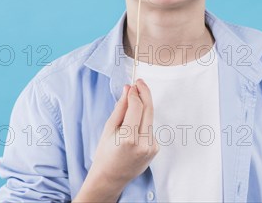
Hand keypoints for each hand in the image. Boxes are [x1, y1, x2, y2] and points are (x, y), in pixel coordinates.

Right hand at [75, 79, 158, 200]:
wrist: (111, 177)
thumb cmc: (105, 153)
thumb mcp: (109, 128)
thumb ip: (121, 108)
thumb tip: (128, 89)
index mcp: (128, 138)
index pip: (137, 107)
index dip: (136, 93)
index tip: (134, 84)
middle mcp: (143, 143)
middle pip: (149, 110)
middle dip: (145, 94)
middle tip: (140, 82)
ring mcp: (151, 147)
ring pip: (150, 118)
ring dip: (143, 109)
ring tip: (131, 107)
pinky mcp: (155, 149)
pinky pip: (150, 128)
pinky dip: (143, 122)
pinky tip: (134, 128)